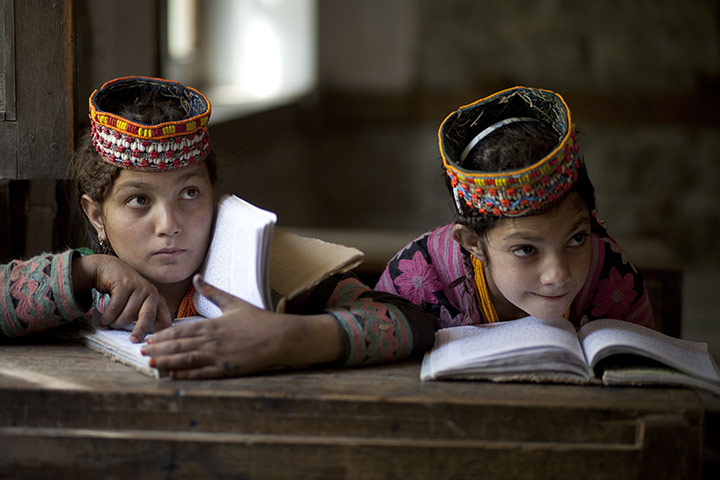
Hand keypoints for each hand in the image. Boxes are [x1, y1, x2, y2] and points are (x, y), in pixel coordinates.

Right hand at [72, 254, 171, 341]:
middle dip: (140, 331)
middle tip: (133, 341)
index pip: (164, 320)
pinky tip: (103, 319)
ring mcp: (138, 287)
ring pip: (128, 315)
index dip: (157, 332)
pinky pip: (115, 308)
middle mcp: (151, 293)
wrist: (108, 269)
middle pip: (148, 317)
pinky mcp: (125, 283)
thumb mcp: (137, 304)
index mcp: (157, 301)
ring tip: (109, 324)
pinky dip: (107, 317)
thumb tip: (144, 339)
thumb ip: (142, 317)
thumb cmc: (124, 292)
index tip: (149, 342)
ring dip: (115, 323)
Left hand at [142, 275, 343, 378]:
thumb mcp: (234, 302)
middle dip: (160, 349)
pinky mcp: (227, 369)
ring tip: (151, 363)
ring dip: (167, 362)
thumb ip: (212, 292)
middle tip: (142, 351)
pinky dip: (187, 374)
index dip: (164, 335)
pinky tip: (174, 375)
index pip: (182, 330)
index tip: (150, 337)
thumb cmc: (259, 320)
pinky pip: (203, 373)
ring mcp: (220, 356)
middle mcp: (213, 341)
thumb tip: (197, 277)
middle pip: (180, 346)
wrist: (281, 338)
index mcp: (214, 325)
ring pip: (187, 359)